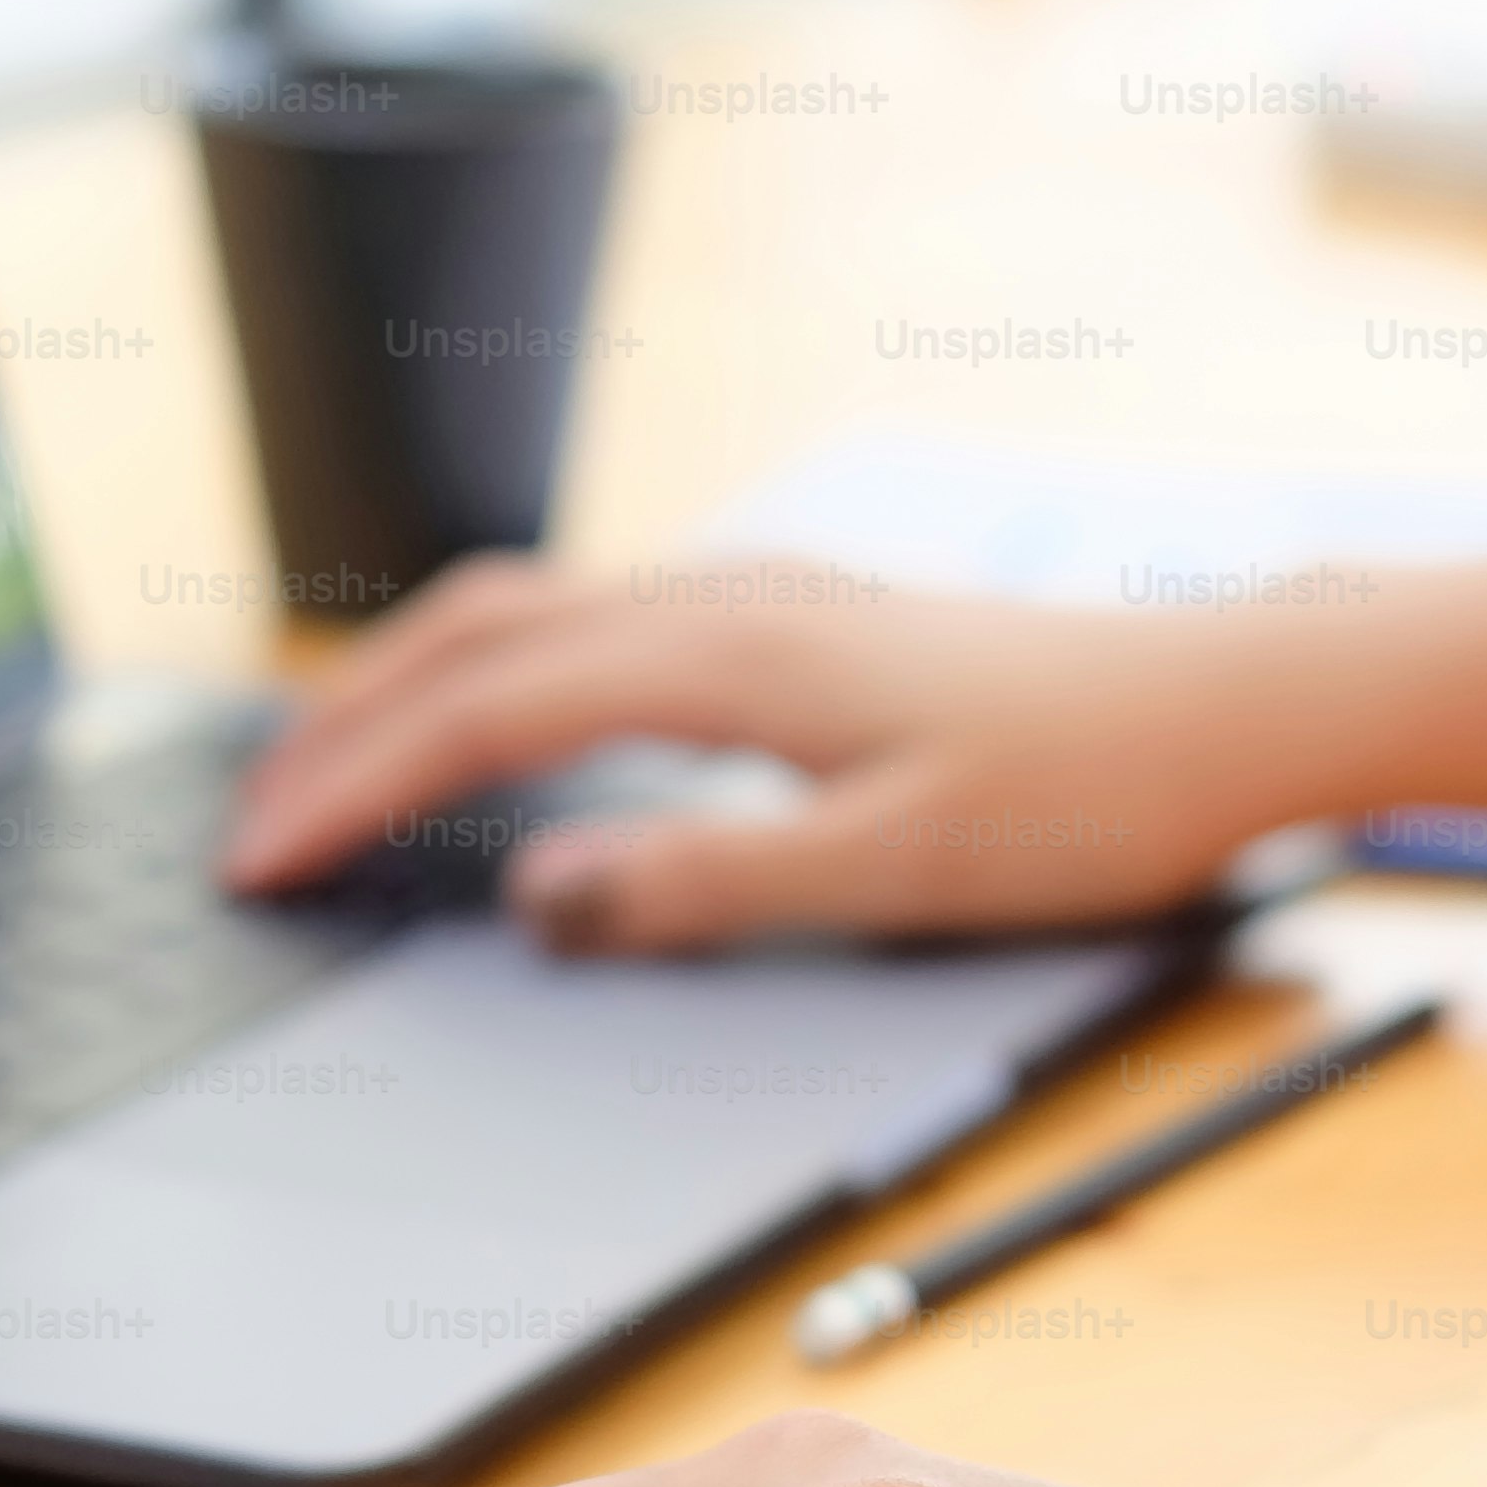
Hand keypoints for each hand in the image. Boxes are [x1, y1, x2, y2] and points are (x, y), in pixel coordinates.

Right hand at [215, 551, 1486, 956]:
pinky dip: (497, 665)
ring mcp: (762, 595)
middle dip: (343, 727)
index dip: (356, 787)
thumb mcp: (894, 873)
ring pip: (531, 609)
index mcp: (731, 658)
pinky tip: (496, 724)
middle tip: (251, 832)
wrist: (1235, 707)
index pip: (486, 712)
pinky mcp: (798, 618)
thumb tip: (537, 891)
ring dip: (410, 684)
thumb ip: (705, 882)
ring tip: (328, 773)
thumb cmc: (1090, 794)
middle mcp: (729, 599)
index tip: (263, 863)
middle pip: (476, 634)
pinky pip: (598, 616)